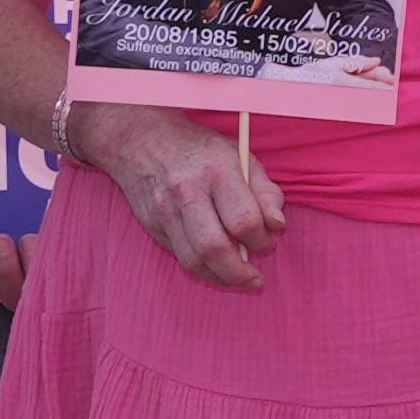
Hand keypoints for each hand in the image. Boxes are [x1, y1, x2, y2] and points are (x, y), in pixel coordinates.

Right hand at [70, 105, 282, 289]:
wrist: (141, 140)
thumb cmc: (201, 150)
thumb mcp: (241, 156)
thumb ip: (266, 191)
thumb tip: (278, 226)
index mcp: (217, 171)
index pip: (244, 220)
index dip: (262, 239)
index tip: (269, 241)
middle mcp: (187, 192)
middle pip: (214, 247)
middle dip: (240, 272)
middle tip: (256, 279)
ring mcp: (165, 211)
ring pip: (193, 260)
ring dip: (220, 278)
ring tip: (239, 279)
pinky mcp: (152, 225)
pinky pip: (179, 256)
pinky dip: (202, 268)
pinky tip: (217, 268)